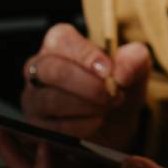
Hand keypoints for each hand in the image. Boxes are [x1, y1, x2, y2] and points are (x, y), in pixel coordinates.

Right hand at [18, 22, 149, 149]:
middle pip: (52, 70)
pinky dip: (79, 126)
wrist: (115, 124)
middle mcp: (39, 67)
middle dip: (87, 85)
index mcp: (60, 43)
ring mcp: (33, 97)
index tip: (108, 71)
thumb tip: (121, 72)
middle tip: (112, 95)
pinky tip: (96, 122)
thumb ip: (134, 60)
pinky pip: (51, 127)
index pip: (62, 40)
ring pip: (50, 100)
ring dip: (86, 106)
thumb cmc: (118, 88)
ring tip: (107, 108)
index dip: (86, 55)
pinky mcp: (34, 126)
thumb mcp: (134, 70)